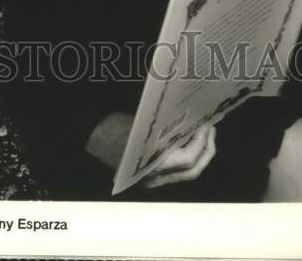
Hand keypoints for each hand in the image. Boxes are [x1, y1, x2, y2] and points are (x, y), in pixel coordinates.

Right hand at [85, 112, 215, 189]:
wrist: (90, 135)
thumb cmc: (112, 125)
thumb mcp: (142, 123)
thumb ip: (168, 127)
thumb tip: (193, 121)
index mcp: (150, 164)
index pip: (188, 160)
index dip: (200, 141)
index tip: (206, 125)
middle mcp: (153, 177)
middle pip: (192, 171)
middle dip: (206, 150)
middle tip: (210, 130)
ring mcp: (151, 180)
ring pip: (186, 173)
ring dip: (199, 154)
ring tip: (203, 133)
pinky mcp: (148, 177)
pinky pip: (175, 171)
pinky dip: (186, 157)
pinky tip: (186, 141)